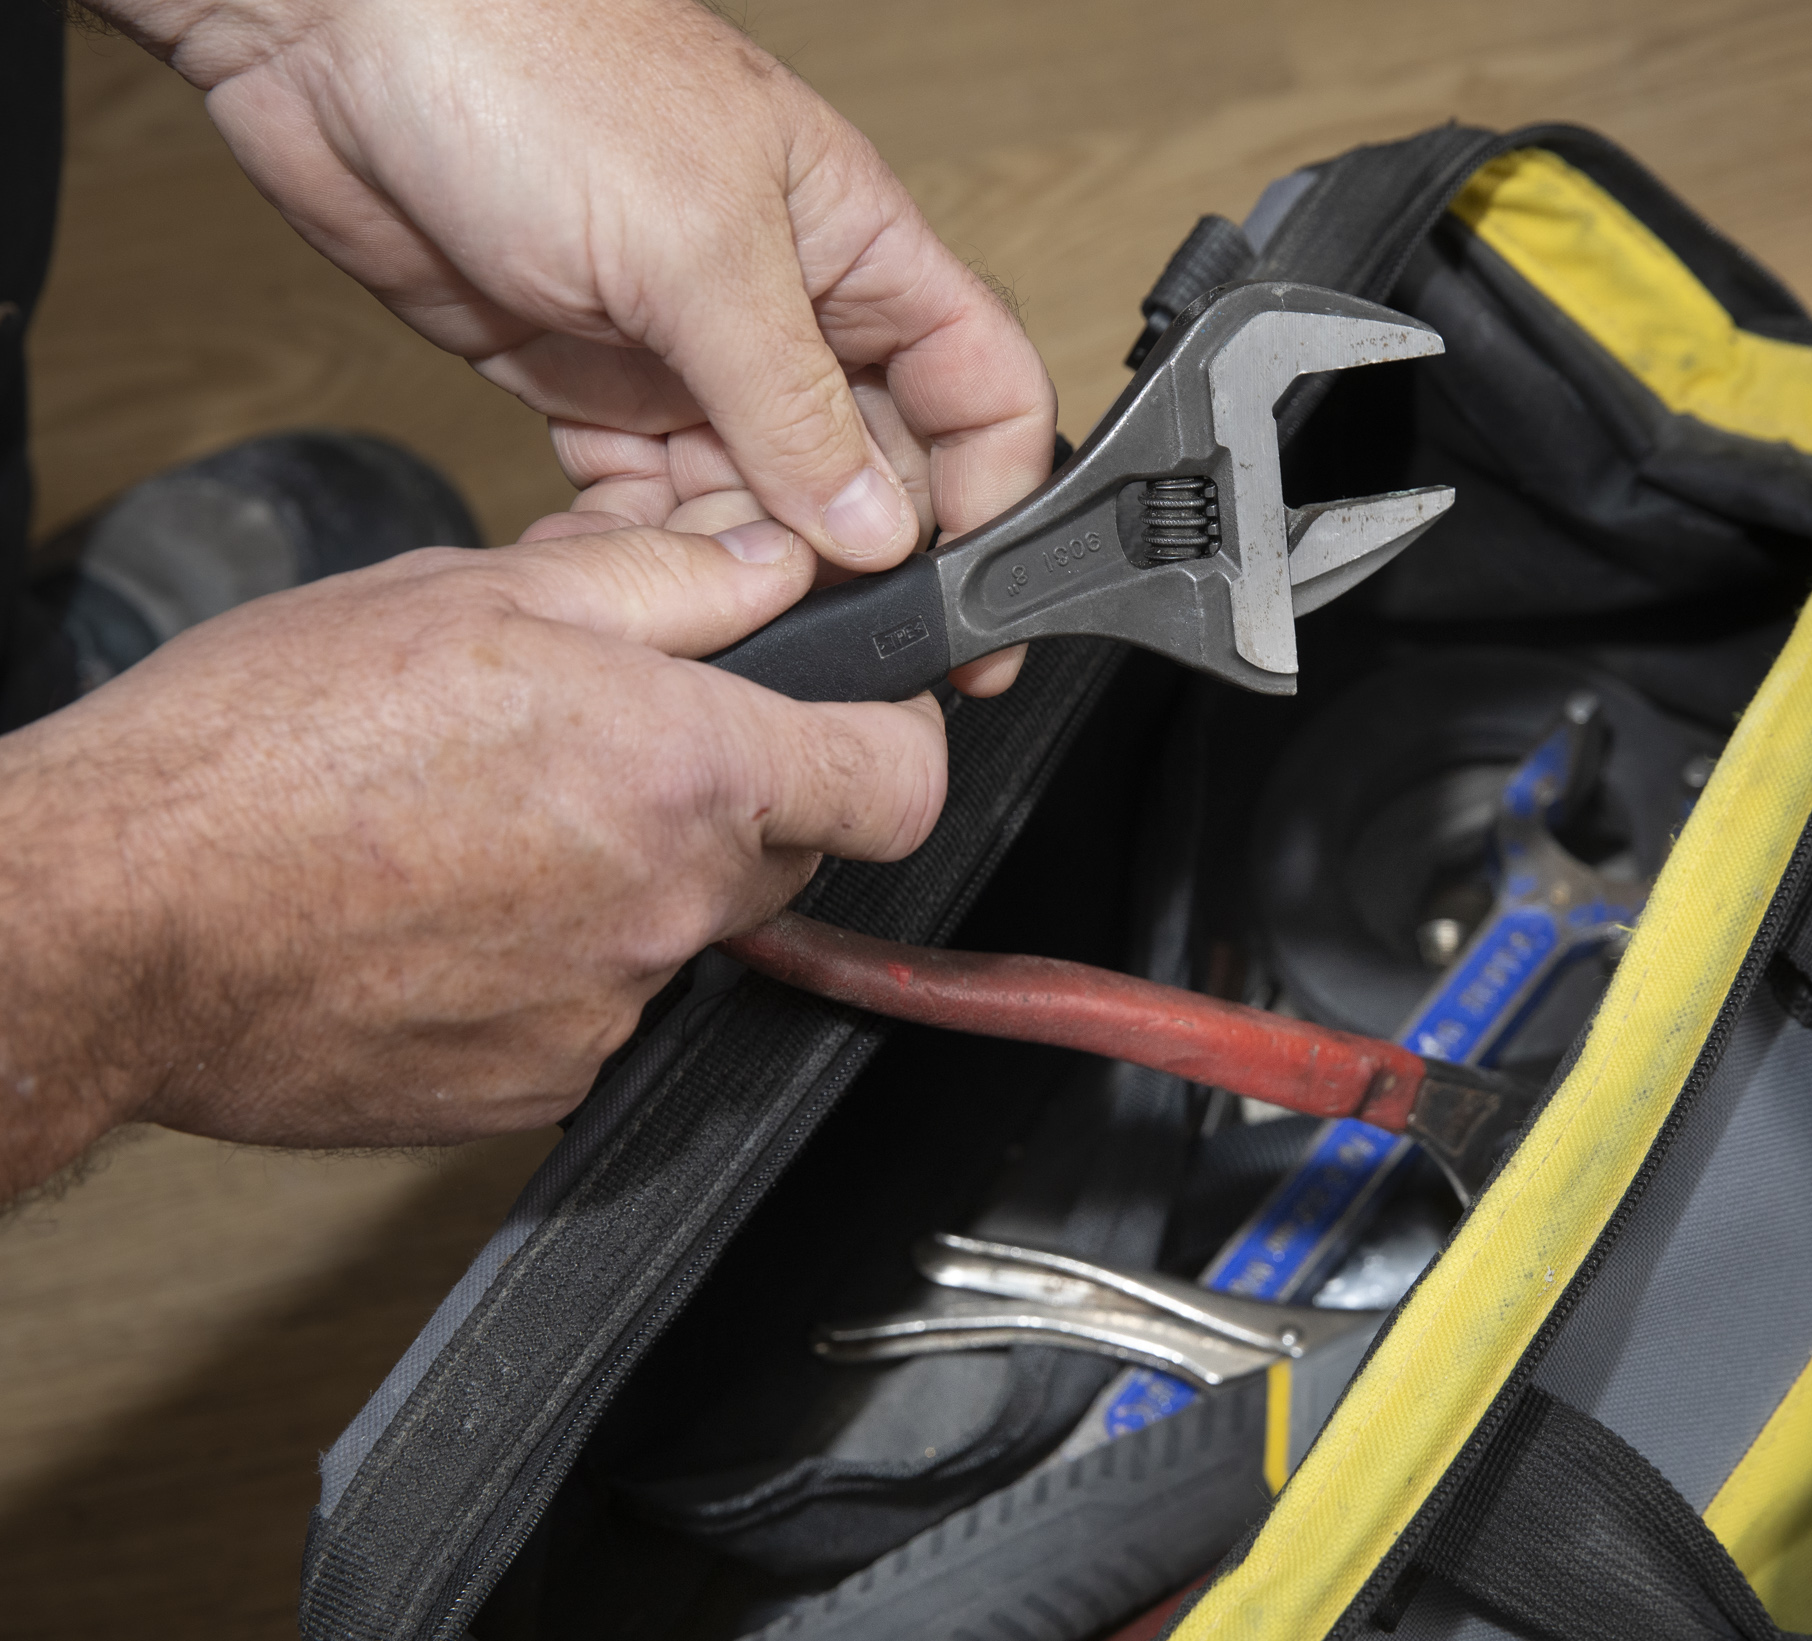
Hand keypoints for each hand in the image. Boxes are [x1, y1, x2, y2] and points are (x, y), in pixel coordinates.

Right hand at [0, 521, 941, 1197]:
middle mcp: (669, 903)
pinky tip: (451, 905)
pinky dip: (556, 955)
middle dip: (737, 790)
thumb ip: (662, 583)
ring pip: (684, 925)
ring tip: (493, 820)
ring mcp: (610, 1007)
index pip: (901, 781)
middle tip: (613, 741)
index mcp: (682, 769)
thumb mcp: (474, 593)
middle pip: (791, 851)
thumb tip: (772, 566)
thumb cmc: (259, 753)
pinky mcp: (539, 1082)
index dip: (894, 737)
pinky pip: (599, 1004)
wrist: (113, 921)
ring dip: (631, 872)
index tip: (859, 717)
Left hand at [100, 0, 1051, 692]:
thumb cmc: (530, 62)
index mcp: (857, 247)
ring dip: (737, 564)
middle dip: (856, 557)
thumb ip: (793, 403)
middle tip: (821, 628)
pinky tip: (624, 578)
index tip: (978, 608)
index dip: (1000, 499)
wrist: (337, 31)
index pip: (982, 389)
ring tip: (705, 603)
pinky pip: (646, 502)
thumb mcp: (696, 245)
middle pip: (873, 471)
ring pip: (756, 503)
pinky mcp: (587, 383)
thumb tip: (877, 531)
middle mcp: (785, 309)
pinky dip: (639, 550)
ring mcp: (685, 353)